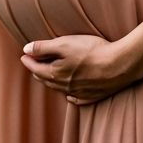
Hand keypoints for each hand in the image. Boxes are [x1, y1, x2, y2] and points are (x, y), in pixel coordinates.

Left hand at [20, 34, 142, 104]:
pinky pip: (76, 98)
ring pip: (59, 89)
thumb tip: (25, 50)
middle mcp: (64, 86)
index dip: (29, 60)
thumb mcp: (65, 44)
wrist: (119, 65)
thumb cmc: (92, 51)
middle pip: (46, 79)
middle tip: (34, 64)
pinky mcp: (92, 95)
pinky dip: (69, 94)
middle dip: (38, 71)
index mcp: (56, 73)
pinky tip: (69, 93)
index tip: (23, 56)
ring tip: (47, 75)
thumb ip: (44, 47)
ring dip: (51, 82)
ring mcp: (79, 92)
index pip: (36, 68)